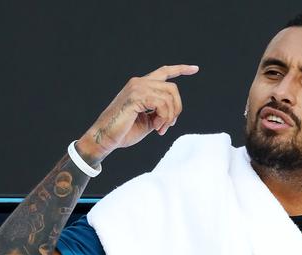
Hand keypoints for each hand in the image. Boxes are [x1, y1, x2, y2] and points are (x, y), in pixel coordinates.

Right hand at [77, 64, 198, 162]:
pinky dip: (164, 118)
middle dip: (176, 109)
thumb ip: (160, 113)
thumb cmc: (123, 131)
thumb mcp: (148, 121)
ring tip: (160, 129)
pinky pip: (162, 104)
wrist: (105, 138)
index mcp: (141, 86)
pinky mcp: (136, 97)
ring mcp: (137, 88)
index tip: (195, 68)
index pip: (164, 72)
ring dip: (169, 117)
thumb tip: (173, 113)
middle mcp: (139, 82)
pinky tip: (156, 127)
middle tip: (168, 126)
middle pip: (173, 89)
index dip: (180, 69)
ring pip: (169, 98)